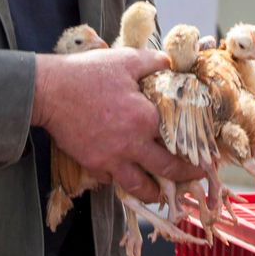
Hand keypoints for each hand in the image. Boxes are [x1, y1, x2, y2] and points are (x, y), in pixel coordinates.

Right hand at [32, 46, 204, 201]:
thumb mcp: (126, 59)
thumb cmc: (88, 73)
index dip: (195, 148)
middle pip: (166, 169)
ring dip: (155, 193)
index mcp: (146, 118)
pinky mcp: (93, 164)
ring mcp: (112, 158)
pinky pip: (113, 181)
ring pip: (140, 187)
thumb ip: (154, 62)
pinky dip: (123, 181)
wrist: (49, 91)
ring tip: (164, 195)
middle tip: (195, 179)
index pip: (179, 139)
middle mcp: (133, 144)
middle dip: (185, 177)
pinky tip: (128, 178)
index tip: (206, 155)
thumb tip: (171, 63)